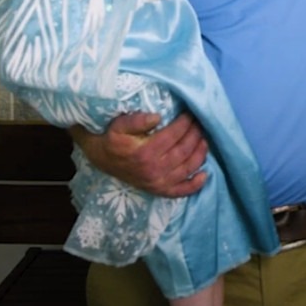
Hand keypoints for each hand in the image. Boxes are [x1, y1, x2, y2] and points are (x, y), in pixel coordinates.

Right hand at [72, 111, 207, 196]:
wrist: (101, 158)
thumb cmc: (112, 139)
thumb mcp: (118, 125)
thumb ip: (136, 120)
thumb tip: (157, 117)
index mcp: (145, 152)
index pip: (174, 135)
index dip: (185, 123)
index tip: (190, 113)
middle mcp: (154, 170)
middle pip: (183, 151)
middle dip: (195, 135)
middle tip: (200, 124)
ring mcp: (158, 182)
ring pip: (187, 168)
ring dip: (200, 154)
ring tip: (205, 140)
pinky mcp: (159, 190)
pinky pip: (181, 191)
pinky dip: (195, 185)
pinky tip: (205, 174)